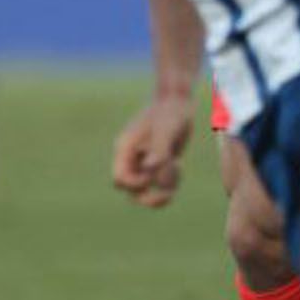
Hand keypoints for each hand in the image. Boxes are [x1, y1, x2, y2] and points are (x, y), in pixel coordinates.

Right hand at [111, 92, 192, 208]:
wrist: (178, 103)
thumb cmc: (169, 113)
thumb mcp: (166, 129)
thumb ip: (159, 150)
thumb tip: (150, 168)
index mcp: (125, 149)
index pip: (120, 179)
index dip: (135, 184)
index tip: (152, 174)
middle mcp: (132, 158)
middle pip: (131, 191)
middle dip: (148, 196)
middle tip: (167, 195)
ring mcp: (144, 162)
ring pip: (148, 190)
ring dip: (163, 187)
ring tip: (177, 170)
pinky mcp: (159, 164)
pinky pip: (162, 184)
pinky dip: (172, 181)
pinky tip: (179, 165)